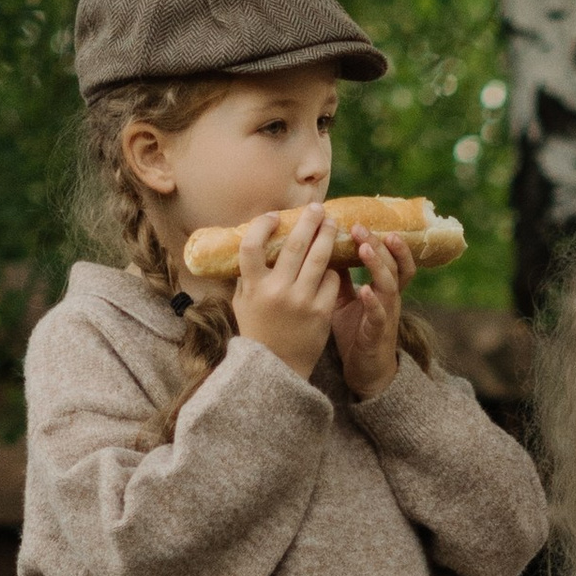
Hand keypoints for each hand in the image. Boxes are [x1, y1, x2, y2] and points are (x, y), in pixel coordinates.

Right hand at [231, 205, 345, 375]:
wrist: (277, 369)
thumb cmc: (258, 331)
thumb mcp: (243, 303)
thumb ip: (247, 276)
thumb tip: (253, 243)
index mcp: (253, 287)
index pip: (251, 245)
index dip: (262, 225)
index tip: (274, 216)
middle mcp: (277, 291)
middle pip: (295, 245)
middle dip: (308, 221)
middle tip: (316, 207)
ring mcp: (301, 301)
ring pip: (319, 258)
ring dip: (327, 235)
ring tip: (331, 223)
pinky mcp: (321, 312)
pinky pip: (330, 280)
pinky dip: (331, 269)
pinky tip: (333, 263)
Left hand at [329, 230, 416, 401]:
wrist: (365, 370)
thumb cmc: (354, 331)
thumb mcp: (344, 299)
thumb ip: (339, 276)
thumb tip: (320, 247)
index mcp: (382, 287)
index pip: (391, 257)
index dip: (382, 239)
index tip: (362, 220)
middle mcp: (389, 298)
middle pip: (393, 265)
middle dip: (379, 244)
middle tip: (361, 227)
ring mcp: (386, 315)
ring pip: (390, 285)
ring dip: (378, 265)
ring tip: (365, 248)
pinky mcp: (378, 334)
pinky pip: (379, 315)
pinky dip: (373, 301)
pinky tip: (364, 290)